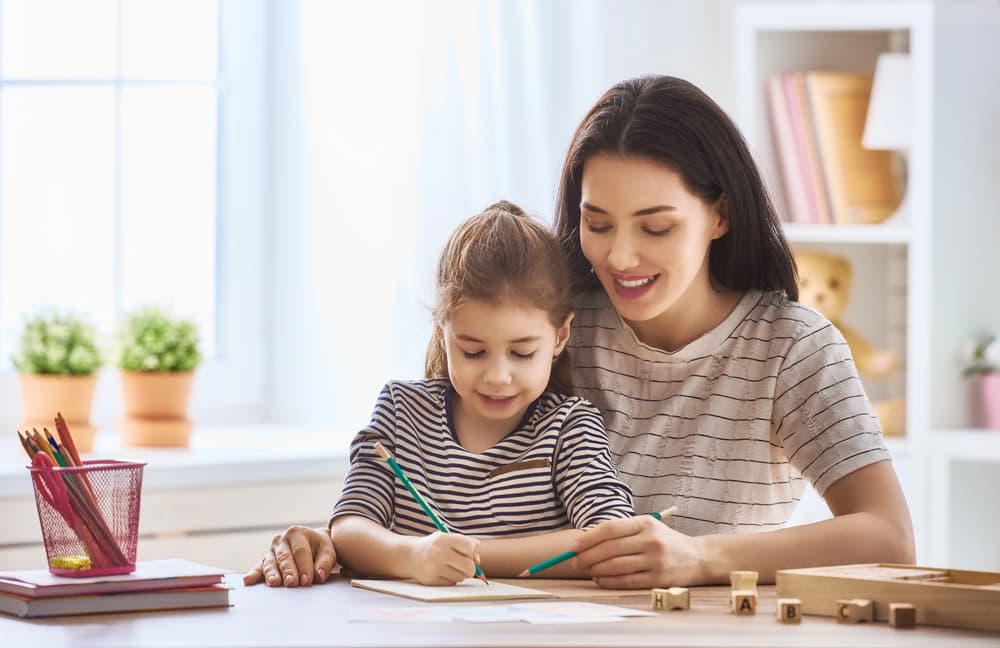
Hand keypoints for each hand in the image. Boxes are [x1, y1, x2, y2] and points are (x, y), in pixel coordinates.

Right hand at [243, 525, 338, 586]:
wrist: (311, 543)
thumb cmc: (320, 548)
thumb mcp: (328, 551)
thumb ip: (325, 563)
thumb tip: (319, 576)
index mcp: (297, 533)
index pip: (301, 551)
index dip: (304, 566)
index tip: (308, 581)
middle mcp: (282, 540)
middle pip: (285, 557)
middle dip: (289, 571)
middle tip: (292, 583)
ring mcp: (272, 551)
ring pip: (270, 562)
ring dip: (272, 574)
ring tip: (274, 583)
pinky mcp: (265, 561)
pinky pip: (259, 568)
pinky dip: (253, 574)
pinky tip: (248, 580)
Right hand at [408, 532, 480, 585]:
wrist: (411, 556)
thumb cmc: (436, 546)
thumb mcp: (448, 538)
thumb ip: (467, 544)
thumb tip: (478, 562)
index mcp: (444, 539)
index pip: (470, 547)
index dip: (472, 551)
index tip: (468, 552)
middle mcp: (438, 553)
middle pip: (469, 567)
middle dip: (471, 568)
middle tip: (465, 565)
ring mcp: (434, 568)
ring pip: (462, 577)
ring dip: (460, 573)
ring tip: (450, 566)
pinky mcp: (431, 580)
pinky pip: (452, 583)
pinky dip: (452, 579)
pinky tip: (443, 572)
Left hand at [572, 516, 706, 588]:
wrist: (698, 557)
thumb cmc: (665, 541)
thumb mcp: (647, 527)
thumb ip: (621, 531)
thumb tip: (586, 540)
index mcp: (645, 523)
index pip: (610, 528)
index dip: (588, 538)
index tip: (574, 547)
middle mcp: (650, 540)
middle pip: (610, 548)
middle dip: (588, 556)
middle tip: (575, 562)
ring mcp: (655, 560)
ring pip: (616, 566)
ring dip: (596, 570)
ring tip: (588, 571)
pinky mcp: (658, 579)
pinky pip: (626, 581)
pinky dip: (609, 581)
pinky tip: (600, 580)